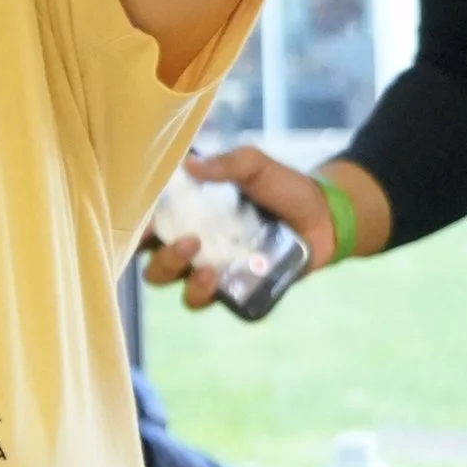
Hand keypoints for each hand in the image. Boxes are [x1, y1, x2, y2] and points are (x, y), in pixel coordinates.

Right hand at [141, 145, 339, 311]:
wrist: (326, 216)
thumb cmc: (284, 187)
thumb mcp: (256, 166)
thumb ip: (228, 164)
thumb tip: (190, 165)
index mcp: (192, 216)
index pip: (153, 227)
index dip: (140, 229)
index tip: (148, 223)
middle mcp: (196, 247)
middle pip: (157, 266)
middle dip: (164, 258)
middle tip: (188, 241)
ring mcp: (216, 271)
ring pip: (180, 289)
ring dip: (186, 282)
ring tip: (207, 269)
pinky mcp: (238, 291)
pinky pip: (214, 302)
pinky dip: (209, 295)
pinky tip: (218, 280)